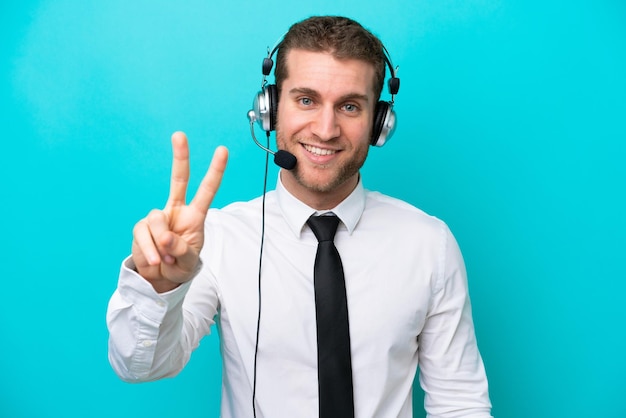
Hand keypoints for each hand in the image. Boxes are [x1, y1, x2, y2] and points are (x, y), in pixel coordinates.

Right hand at [131, 132, 227, 291]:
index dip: (215, 171)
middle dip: (180, 157)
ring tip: (165, 260)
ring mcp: (157, 218)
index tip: (222, 150)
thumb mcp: (187, 262)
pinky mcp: (141, 228)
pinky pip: (143, 235)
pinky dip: (148, 251)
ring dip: (160, 244)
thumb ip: (180, 250)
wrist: (159, 280)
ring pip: (156, 220)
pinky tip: (154, 261)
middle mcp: (176, 212)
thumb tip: (165, 238)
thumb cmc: (179, 267)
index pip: (206, 190)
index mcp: (194, 216)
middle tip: (179, 135)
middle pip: (178, 180)